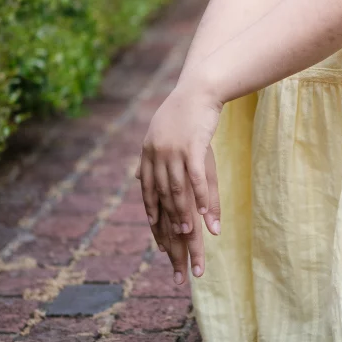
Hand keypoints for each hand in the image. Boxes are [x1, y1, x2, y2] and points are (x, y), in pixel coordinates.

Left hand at [136, 81, 222, 283]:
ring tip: (188, 238)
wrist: (199, 87)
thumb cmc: (181, 112)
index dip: (155, 221)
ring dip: (183, 217)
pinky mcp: (193, 145)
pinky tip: (204, 215)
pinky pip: (196, 177)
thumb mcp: (157, 135)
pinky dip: (200, 198)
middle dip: (169, 231)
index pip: (149, 196)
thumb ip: (148, 158)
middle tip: (175, 254)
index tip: (162, 246)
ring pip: (178, 192)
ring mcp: (174, 151)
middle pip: (163, 201)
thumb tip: (137, 177)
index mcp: (147, 156)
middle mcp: (156, 156)